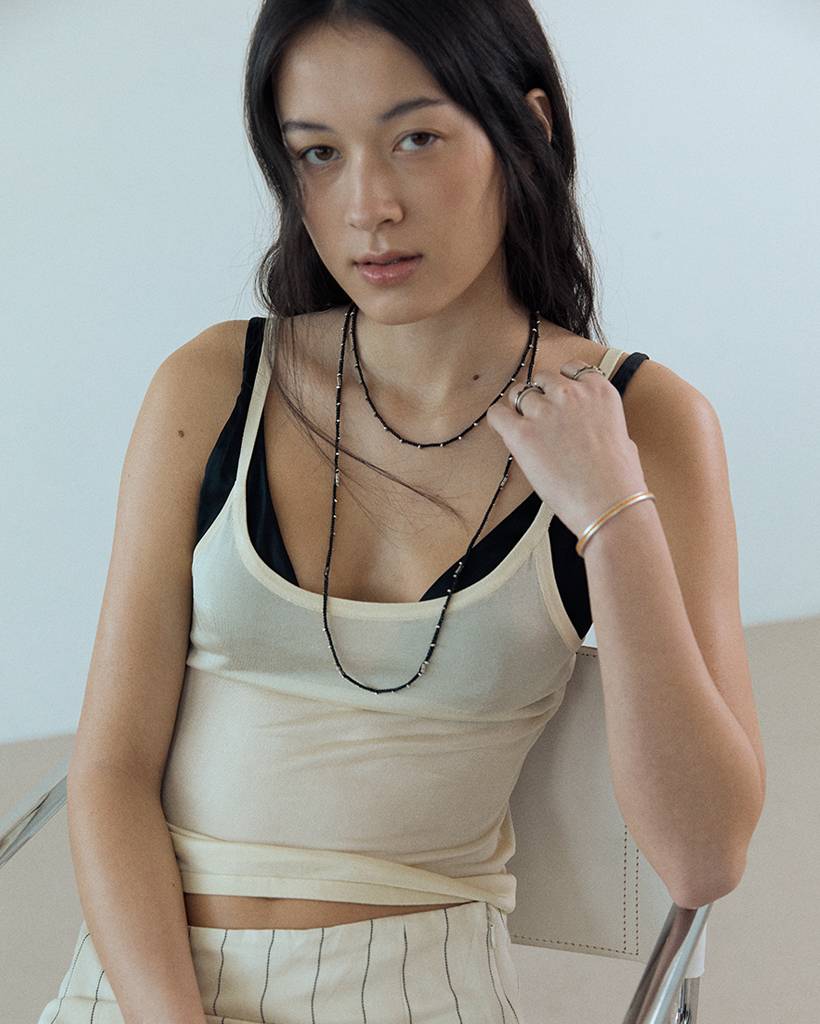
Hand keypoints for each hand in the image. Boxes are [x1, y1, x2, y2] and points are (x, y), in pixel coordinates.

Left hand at [485, 358, 647, 537]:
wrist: (609, 502)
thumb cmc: (619, 479)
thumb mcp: (621, 436)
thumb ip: (600, 419)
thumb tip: (589, 424)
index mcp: (599, 390)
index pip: (571, 368)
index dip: (561, 383)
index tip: (558, 397)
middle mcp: (571, 393)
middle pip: (542, 379)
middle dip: (540, 395)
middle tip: (541, 418)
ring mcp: (545, 410)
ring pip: (518, 393)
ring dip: (519, 408)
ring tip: (524, 427)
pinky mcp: (522, 433)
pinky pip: (498, 414)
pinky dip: (499, 420)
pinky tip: (506, 431)